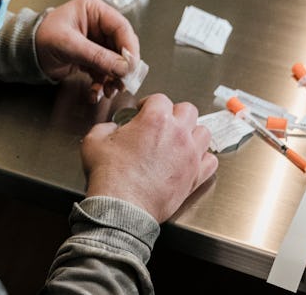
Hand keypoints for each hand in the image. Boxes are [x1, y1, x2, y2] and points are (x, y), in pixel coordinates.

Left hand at [35, 0, 139, 99]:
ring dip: (114, 78)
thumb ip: (97, 56)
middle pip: (122, 46)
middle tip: (124, 82)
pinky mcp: (92, 57)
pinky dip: (102, 84)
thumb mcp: (70, 45)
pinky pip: (104, 71)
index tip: (131, 66)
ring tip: (110, 90)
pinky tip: (96, 92)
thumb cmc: (41, 38)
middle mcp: (98, 25)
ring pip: (115, 61)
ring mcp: (96, 42)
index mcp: (94, 11)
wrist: (25, 53)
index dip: (129, 47)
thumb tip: (123, 67)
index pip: (121, 27)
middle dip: (123, 67)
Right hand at [81, 94, 218, 222]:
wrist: (122, 205)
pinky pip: (210, 161)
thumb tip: (112, 128)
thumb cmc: (110, 174)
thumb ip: (105, 127)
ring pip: (204, 132)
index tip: (143, 110)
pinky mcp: (195, 175)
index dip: (149, 103)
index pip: (160, 99)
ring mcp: (190, 154)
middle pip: (188, 110)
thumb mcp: (94, 141)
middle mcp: (178, 133)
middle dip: (174, 113)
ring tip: (180, 140)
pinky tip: (191, 161)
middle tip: (163, 123)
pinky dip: (203, 159)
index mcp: (155, 119)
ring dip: (192, 133)